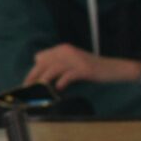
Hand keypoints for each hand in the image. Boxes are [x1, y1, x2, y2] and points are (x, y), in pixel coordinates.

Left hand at [24, 44, 140, 89]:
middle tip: (27, 89)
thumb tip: (40, 77)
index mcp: (63, 49)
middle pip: (44, 62)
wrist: (113, 68)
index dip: (33, 70)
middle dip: (33, 76)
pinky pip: (69, 74)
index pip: (41, 57)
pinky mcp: (85, 69)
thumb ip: (58, 66)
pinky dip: (61, 81)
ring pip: (53, 68)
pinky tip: (58, 88)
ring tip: (39, 90)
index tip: (27, 83)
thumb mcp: (72, 64)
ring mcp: (76, 59)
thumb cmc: (91, 69)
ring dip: (44, 80)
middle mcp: (67, 51)